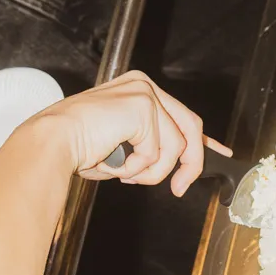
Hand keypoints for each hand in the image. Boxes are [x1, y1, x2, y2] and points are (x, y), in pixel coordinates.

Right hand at [35, 70, 230, 196]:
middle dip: (190, 164)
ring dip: (152, 171)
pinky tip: (116, 163)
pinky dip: (139, 167)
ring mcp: (145, 93)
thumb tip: (177, 166)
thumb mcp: (124, 146)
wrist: (52, 142)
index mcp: (139, 90)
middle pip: (191, 128)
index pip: (183, 115)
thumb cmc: (76, 146)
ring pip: (175, 146)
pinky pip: (159, 152)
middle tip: (179, 188)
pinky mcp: (143, 107)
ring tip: (125, 173)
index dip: (205, 140)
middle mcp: (145, 85)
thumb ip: (152, 148)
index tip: (223, 154)